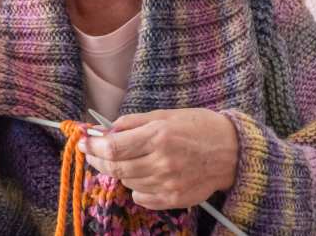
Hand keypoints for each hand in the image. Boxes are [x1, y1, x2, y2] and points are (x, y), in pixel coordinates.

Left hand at [79, 108, 238, 209]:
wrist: (233, 151)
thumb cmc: (198, 127)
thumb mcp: (164, 115)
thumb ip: (132, 123)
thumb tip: (104, 130)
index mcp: (159, 136)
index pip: (113, 147)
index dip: (92, 146)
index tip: (82, 142)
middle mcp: (162, 162)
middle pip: (115, 167)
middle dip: (98, 159)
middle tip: (92, 152)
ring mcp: (168, 184)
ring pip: (126, 181)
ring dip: (119, 170)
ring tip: (128, 159)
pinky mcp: (174, 199)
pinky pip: (141, 196)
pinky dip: (136, 186)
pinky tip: (144, 173)